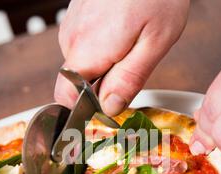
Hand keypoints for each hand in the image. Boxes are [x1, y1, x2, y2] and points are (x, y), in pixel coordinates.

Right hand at [55, 0, 189, 115]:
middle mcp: (71, 39)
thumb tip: (110, 108)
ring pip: (82, 63)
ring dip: (104, 64)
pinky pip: (84, 43)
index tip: (106, 109)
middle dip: (101, 85)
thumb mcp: (154, 44)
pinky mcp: (77, 15)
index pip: (66, 98)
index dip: (85, 110)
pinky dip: (102, 46)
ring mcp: (72, 24)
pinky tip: (123, 31)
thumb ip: (129, 79)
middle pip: (76, 82)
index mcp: (87, 53)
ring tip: (131, 44)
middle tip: (131, 67)